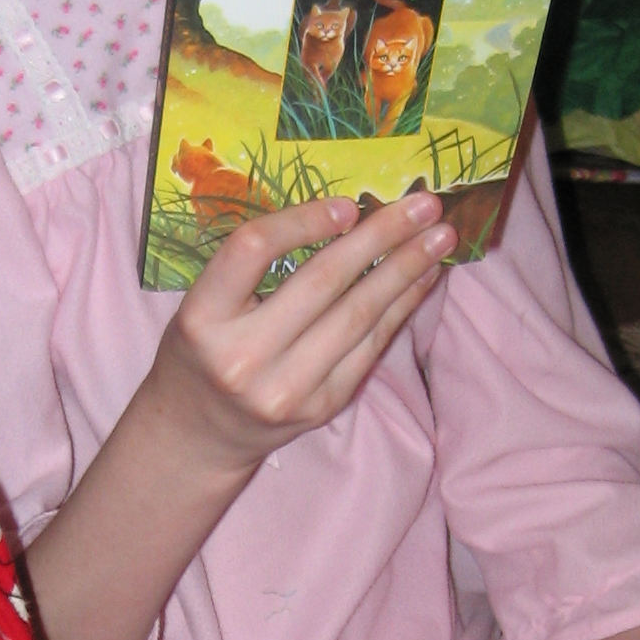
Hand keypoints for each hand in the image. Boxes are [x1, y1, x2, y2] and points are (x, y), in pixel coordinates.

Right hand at [144, 190, 456, 483]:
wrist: (200, 435)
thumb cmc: (203, 350)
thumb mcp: (205, 303)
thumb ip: (255, 266)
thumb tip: (347, 215)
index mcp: (202, 317)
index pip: (253, 250)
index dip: (303, 221)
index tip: (349, 204)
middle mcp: (242, 357)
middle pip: (322, 282)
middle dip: (380, 237)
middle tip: (425, 205)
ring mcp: (286, 388)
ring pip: (357, 316)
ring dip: (405, 270)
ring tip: (440, 237)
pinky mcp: (321, 407)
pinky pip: (369, 346)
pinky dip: (400, 308)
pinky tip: (422, 279)